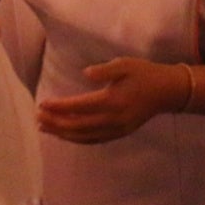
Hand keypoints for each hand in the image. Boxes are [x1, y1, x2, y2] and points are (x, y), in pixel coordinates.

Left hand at [37, 57, 183, 142]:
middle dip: (55, 123)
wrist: (166, 92)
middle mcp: (112, 119)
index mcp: (112, 101)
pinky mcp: (119, 134)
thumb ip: (105, 70)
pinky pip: (93, 140)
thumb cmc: (144, 73)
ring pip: (84, 137)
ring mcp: (116, 130)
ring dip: (62, 134)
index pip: (78, 107)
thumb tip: (85, 74)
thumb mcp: (126, 64)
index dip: (59, 107)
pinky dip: (77, 139)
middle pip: (77, 126)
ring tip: (45, 128)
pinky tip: (66, 135)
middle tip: (38, 118)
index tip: (42, 104)